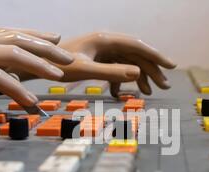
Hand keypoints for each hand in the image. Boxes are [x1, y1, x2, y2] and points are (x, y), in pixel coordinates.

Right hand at [0, 28, 72, 117]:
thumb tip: (13, 78)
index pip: (11, 33)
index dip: (35, 35)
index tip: (56, 40)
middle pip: (17, 39)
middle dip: (46, 47)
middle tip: (68, 57)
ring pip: (12, 53)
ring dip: (39, 64)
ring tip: (59, 75)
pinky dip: (18, 89)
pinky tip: (32, 100)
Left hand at [56, 32, 176, 96]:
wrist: (37, 66)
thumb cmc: (58, 67)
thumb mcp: (86, 71)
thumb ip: (113, 73)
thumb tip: (139, 74)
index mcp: (106, 40)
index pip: (138, 46)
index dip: (156, 56)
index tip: (172, 66)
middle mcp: (106, 43)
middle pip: (135, 55)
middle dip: (151, 70)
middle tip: (165, 86)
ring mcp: (101, 52)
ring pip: (127, 63)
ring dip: (139, 77)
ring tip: (149, 92)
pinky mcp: (96, 60)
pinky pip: (115, 69)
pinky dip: (120, 81)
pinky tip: (121, 94)